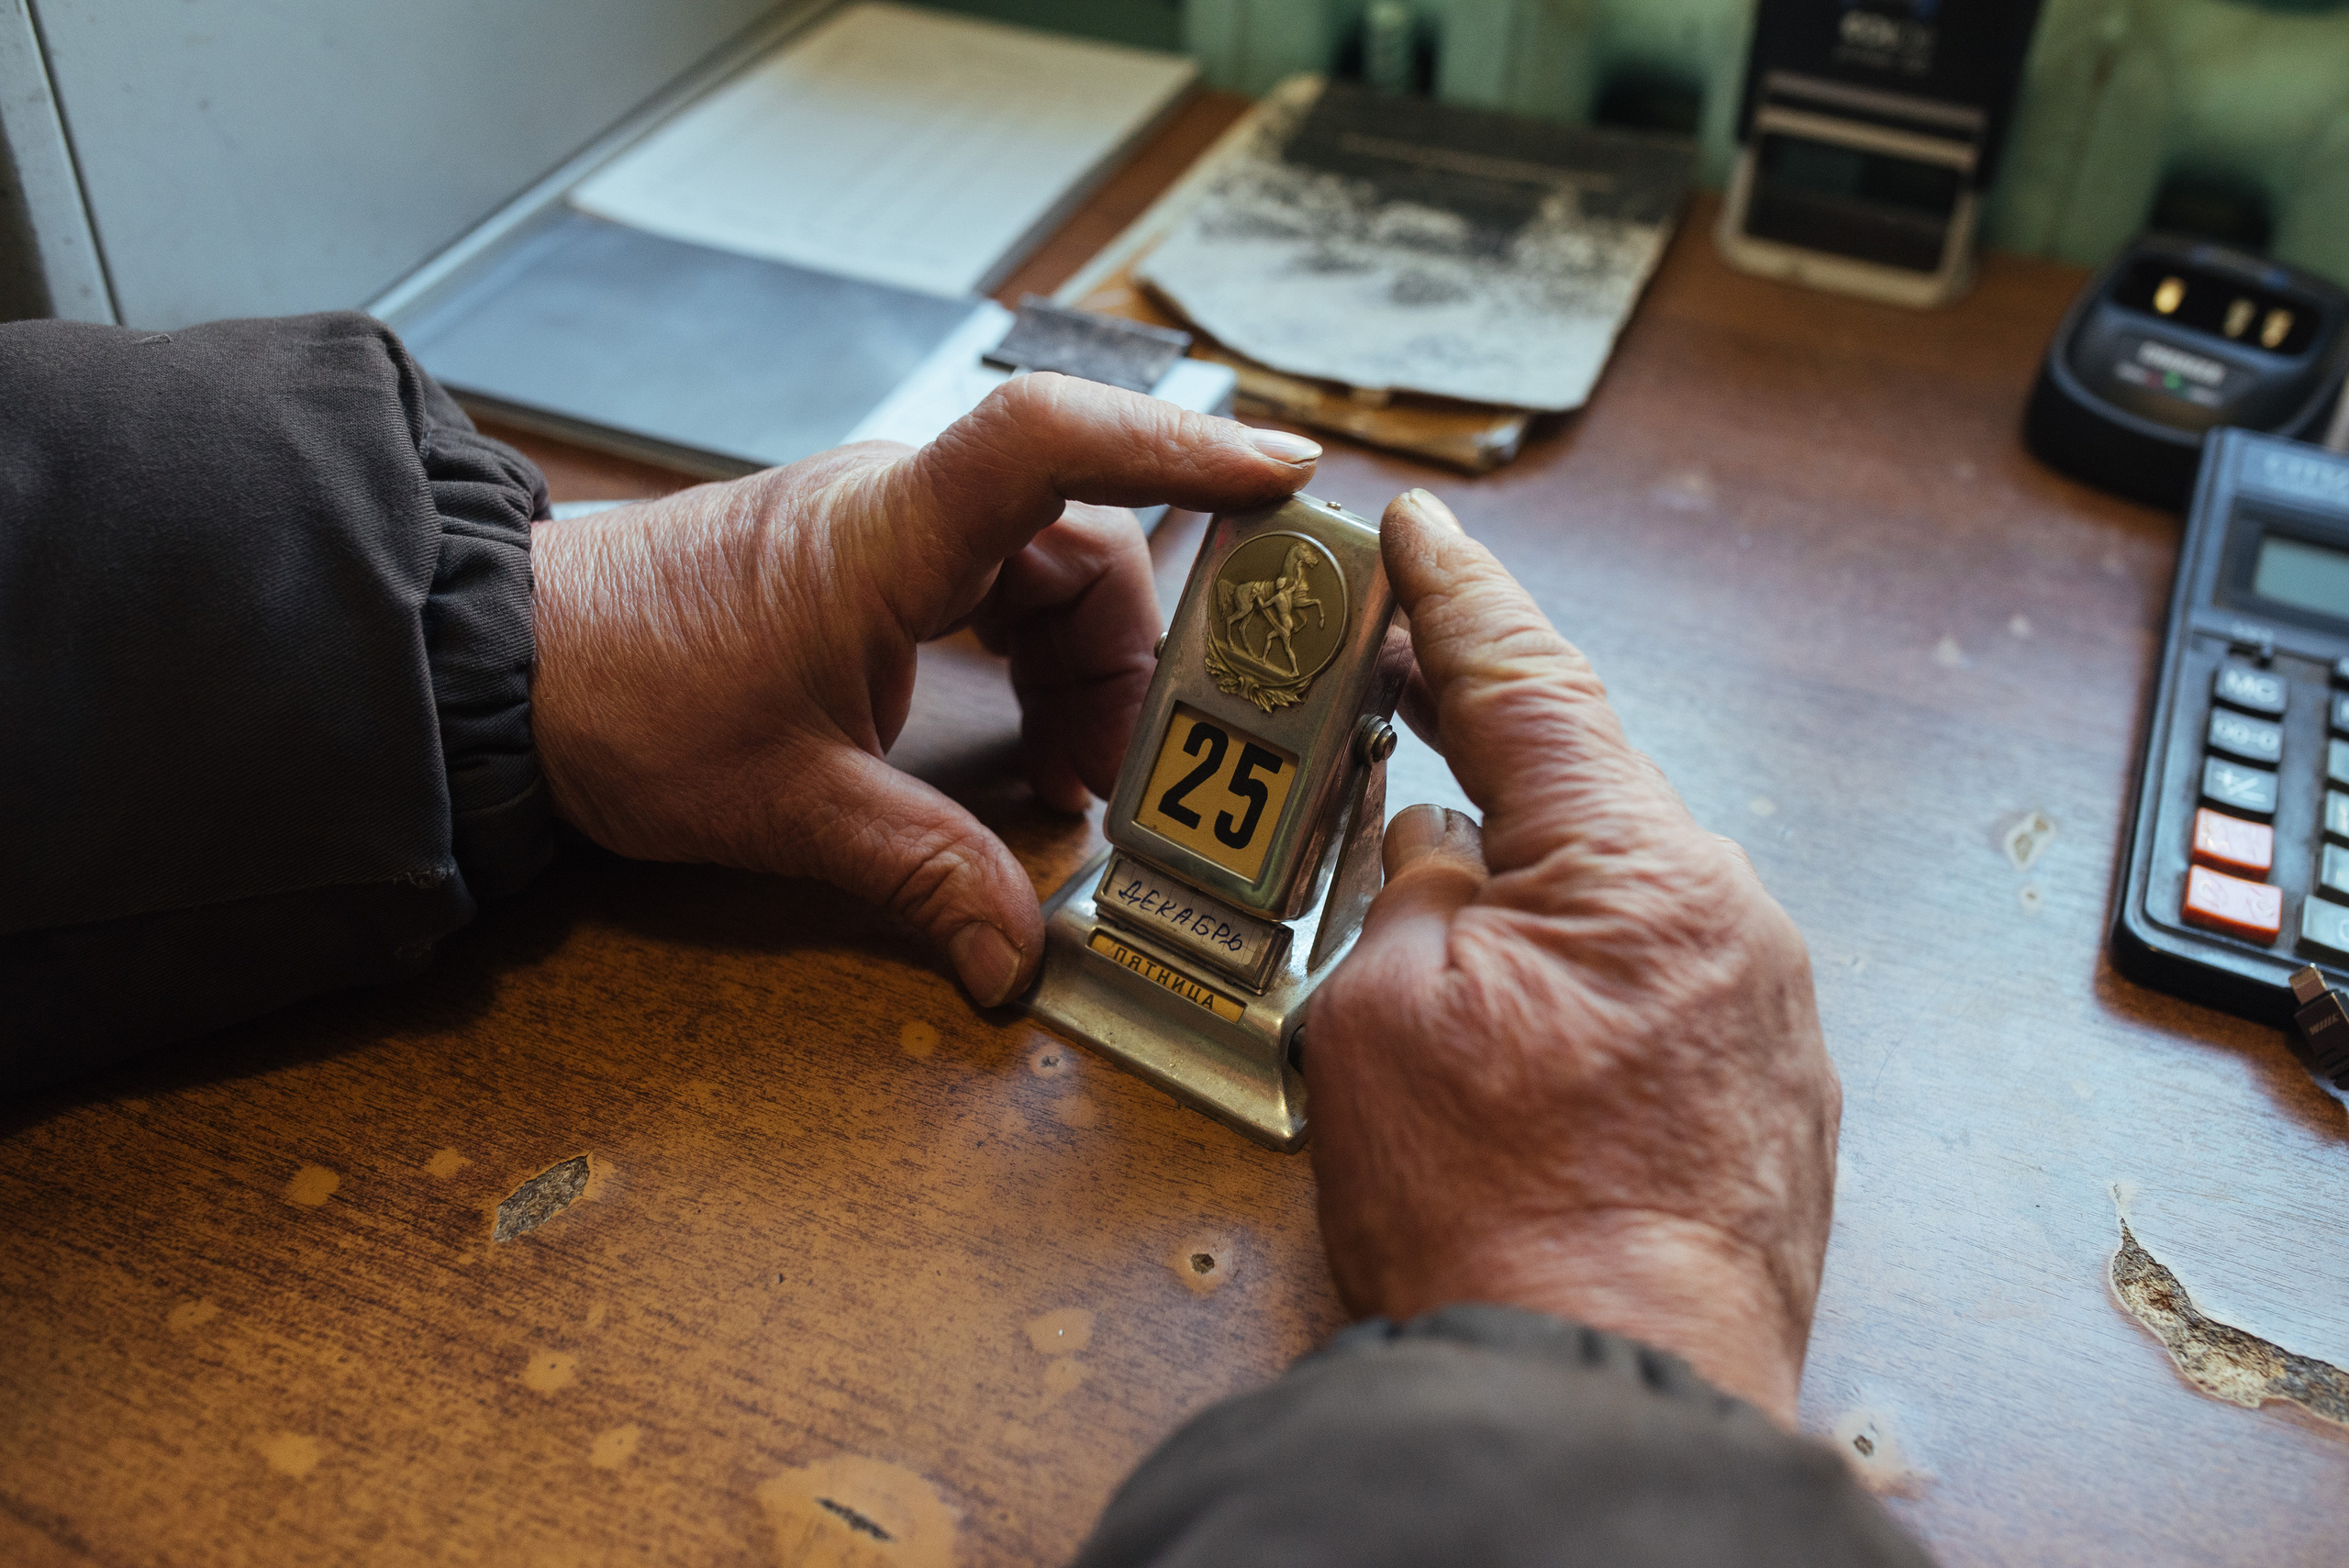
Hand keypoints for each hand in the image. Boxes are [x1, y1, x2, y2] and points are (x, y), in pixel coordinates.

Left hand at [527, 374, 1320, 1005]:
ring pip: (1049, 565)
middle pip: (1084, 538)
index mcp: (886, 533)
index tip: (1284, 474)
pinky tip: (1031, 743)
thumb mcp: (787, 804)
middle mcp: (900, 505)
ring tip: (1074, 780)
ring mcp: (885, 526)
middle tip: (1133, 774)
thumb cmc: (626, 702)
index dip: (1182, 447)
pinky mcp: (868, 559)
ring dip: (1086, 668)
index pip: (1056, 441)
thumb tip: (1012, 961)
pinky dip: (1038, 658)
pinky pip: (999, 583)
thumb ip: (917, 875)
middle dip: (1133, 657)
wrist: (505, 667)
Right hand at [1304, 489, 1839, 1423]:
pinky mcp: (1769, 1089)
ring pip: (1621, 889)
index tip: (1425, 532)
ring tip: (1433, 873)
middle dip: (1481, 737)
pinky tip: (1515, 997)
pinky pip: (1660, 973)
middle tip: (1399, 678)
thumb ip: (1409, 890)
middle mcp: (1730, 916)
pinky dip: (1582, 958)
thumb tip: (1441, 856)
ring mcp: (1765, 1008)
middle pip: (1586, 785)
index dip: (1461, 596)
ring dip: (1528, 870)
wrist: (1606, 1381)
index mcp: (1640, 866)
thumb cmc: (1493, 1214)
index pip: (1533, 684)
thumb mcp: (1376, 1012)